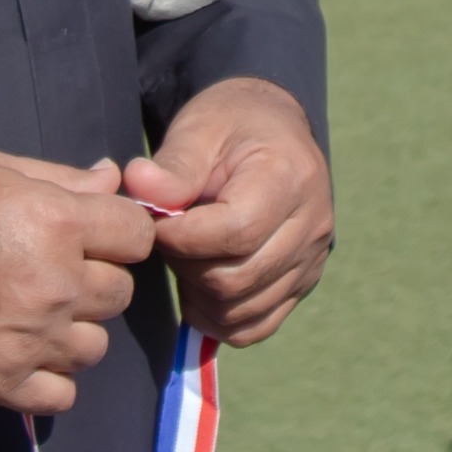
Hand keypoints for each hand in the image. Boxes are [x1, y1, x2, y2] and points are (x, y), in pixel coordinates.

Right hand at [0, 149, 150, 417]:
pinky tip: (22, 354)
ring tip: (30, 315)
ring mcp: (29, 338)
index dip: (118, 232)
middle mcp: (53, 283)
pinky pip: (61, 394)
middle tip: (49, 273)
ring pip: (94, 347)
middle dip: (93, 280)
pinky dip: (49, 378)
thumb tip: (114, 181)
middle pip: (119, 293)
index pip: (137, 234)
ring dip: (72, 331)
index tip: (93, 236)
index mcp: (55, 221)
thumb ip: (61, 178)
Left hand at [126, 77, 337, 347]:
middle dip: (186, 265)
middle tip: (167, 238)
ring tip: (185, 255)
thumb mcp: (198, 129)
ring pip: (241, 310)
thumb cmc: (231, 125)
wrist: (271, 131)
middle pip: (237, 279)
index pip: (236, 232)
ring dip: (198, 294)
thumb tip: (138, 187)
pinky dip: (218, 317)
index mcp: (290, 178)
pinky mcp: (302, 284)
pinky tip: (199, 286)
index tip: (155, 223)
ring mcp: (311, 261)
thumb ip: (171, 165)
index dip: (182, 238)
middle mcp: (312, 226)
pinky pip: (255, 326)